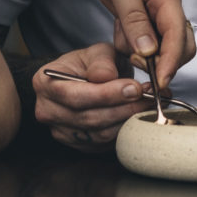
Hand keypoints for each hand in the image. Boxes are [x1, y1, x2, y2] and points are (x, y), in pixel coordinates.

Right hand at [33, 43, 150, 150]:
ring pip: (100, 133)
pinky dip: (126, 130)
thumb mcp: (95, 52)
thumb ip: (102, 61)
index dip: (106, 94)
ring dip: (129, 120)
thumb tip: (107, 76)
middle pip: (89, 117)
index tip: (134, 88)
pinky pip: (105, 142)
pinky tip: (141, 116)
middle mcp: (48, 111)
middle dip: (124, 107)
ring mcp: (62, 131)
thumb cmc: (88, 64)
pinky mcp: (79, 144)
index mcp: (45, 83)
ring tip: (151, 104)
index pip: (75, 95)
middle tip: (151, 96)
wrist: (83, 81)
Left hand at [77, 0, 195, 88]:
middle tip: (138, 65)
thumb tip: (149, 50)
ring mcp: (152, 12)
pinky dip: (131, 45)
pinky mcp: (138, 15)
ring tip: (124, 47)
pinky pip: (142, 40)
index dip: (171, 62)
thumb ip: (136, 19)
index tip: (160, 81)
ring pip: (161, 46)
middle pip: (179, 46)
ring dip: (145, 54)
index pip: (179, 37)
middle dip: (163, 62)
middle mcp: (165, 7)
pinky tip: (117, 34)